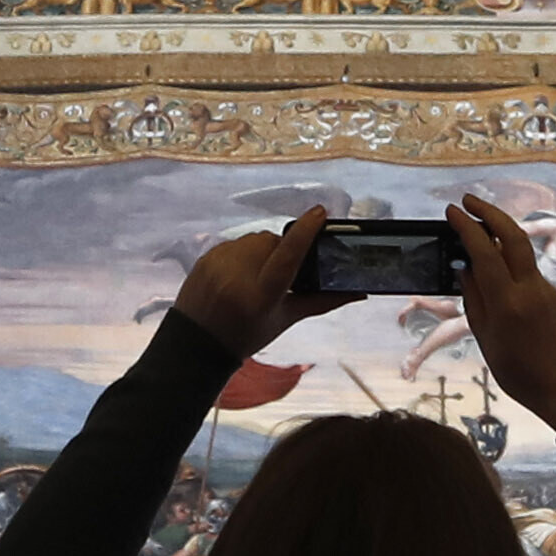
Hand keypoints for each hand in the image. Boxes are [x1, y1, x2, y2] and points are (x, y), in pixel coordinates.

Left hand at [170, 206, 352, 360]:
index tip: (319, 212)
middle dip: (281, 249)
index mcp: (261, 296)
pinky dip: (242, 254)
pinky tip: (237, 275)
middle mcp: (237, 277)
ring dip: (262, 250)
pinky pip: (234, 243)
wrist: (196, 343)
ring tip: (256, 275)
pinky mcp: (205, 257)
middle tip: (279, 271)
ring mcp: (218, 264)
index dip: (305, 231)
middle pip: (272, 241)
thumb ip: (322, 302)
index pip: (287, 255)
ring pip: (253, 239)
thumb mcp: (285, 320)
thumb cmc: (246, 335)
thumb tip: (358, 292)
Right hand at [452, 195, 555, 427]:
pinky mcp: (552, 296)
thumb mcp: (488, 342)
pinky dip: (508, 254)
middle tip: (466, 201)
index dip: (467, 227)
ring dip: (499, 230)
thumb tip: (465, 270)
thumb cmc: (524, 376)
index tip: (452, 211)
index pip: (485, 251)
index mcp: (508, 301)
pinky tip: (494, 261)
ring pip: (521, 249)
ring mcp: (544, 289)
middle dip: (489, 212)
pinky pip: (526, 267)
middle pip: (512, 235)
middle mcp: (529, 288)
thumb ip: (475, 303)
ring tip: (476, 227)